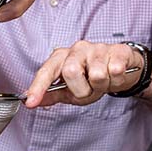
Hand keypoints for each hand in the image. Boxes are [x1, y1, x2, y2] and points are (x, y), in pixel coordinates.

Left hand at [25, 41, 144, 107]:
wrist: (121, 66)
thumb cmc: (91, 77)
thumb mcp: (69, 89)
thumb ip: (51, 94)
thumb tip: (30, 101)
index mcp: (62, 57)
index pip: (47, 71)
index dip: (38, 87)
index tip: (30, 102)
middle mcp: (77, 49)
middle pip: (71, 72)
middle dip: (81, 90)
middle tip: (89, 89)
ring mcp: (98, 48)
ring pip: (97, 75)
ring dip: (102, 86)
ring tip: (103, 82)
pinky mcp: (118, 50)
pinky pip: (115, 71)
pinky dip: (116, 80)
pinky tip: (115, 76)